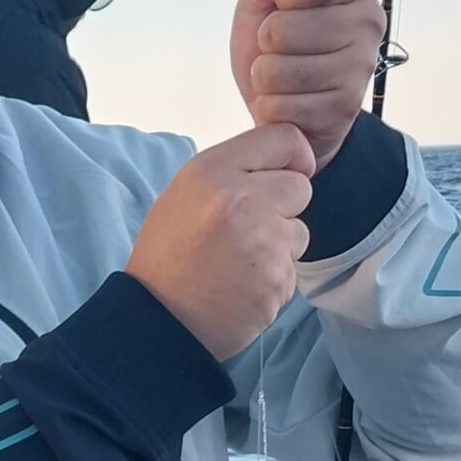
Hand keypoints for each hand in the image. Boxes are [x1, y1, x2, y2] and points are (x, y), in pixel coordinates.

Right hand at [125, 125, 315, 361]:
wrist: (160, 321)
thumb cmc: (168, 260)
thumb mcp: (184, 196)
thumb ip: (230, 175)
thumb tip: (278, 166)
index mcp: (212, 171)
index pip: (284, 138)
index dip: (293, 158)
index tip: (288, 174)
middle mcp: (241, 198)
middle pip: (300, 186)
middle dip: (284, 209)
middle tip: (250, 231)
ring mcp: (263, 239)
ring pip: (300, 231)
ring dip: (280, 248)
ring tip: (240, 263)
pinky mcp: (277, 276)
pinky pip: (292, 270)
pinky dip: (273, 280)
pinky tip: (242, 287)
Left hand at [230, 0, 383, 169]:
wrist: (284, 95)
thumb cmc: (278, 40)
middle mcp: (368, 24)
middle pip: (285, 29)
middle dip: (266, 39)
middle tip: (278, 45)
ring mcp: (360, 69)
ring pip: (277, 71)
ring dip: (264, 75)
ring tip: (281, 71)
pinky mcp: (344, 109)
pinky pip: (278, 106)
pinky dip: (270, 104)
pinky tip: (288, 98)